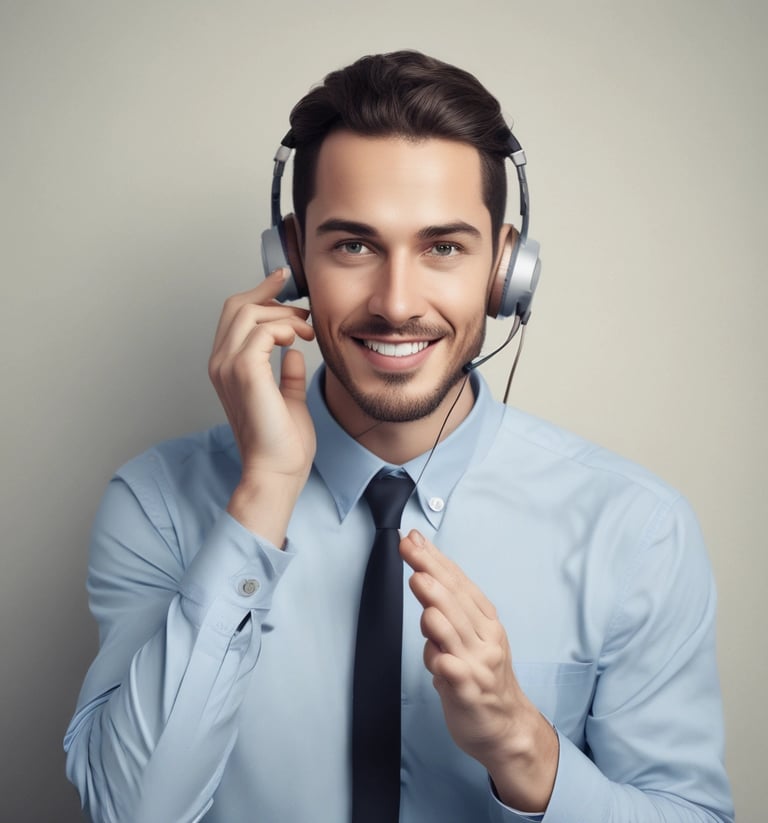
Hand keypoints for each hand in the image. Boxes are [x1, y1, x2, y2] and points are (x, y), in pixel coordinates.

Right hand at [208, 269, 315, 540]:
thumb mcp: (287, 399)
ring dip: (283, 316)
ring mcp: (228, 367)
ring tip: (307, 333)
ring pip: (249, 313)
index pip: (235, 314)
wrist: (278, 470)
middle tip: (305, 312)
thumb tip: (293, 353)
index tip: (284, 279)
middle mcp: (221, 363)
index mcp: (227, 367)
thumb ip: (287, 375)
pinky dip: (281, 328)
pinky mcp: (244, 373)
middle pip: (238, 305)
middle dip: (273, 298)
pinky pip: (258, 331)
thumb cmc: (282, 442)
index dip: (259, 292)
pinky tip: (297, 341)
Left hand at [400, 529, 557, 812]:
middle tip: (410, 552)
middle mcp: (485, 638)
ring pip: (452, 631)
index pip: (458, 582)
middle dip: (429, 571)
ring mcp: (478, 664)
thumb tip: (422, 571)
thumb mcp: (472, 636)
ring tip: (419, 584)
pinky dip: (439, 660)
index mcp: (485, 621)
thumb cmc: (484, 676)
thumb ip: (448, 608)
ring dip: (433, 606)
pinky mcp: (469, 691)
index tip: (413, 539)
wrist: (507, 727)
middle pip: (454, 599)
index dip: (435, 559)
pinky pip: (451, 671)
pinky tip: (434, 654)